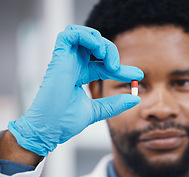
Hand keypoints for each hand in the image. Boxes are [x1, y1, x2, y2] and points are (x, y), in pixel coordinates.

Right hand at [8, 25, 142, 155]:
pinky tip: (98, 52)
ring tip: (108, 59)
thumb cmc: (65, 121)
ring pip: (84, 35)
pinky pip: (69, 34)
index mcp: (80, 75)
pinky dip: (86, 37)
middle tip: (117, 69)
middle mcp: (74, 65)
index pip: (104, 66)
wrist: (49, 129)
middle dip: (112, 52)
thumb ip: (114, 104)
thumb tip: (136, 100)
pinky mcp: (58, 58)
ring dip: (100, 42)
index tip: (139, 75)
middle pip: (96, 46)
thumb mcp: (97, 111)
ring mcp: (66, 60)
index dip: (122, 68)